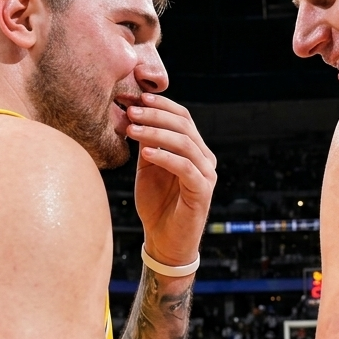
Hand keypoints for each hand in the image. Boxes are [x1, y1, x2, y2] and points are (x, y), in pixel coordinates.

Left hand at [127, 93, 216, 266]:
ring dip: (156, 133)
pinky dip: (165, 157)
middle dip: (156, 116)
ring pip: (185, 143)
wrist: (165, 241)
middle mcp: (205, 159)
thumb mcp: (147, 168)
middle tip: (131, 111)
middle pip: (184, 126)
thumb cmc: (156, 204)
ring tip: (132, 129)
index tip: (137, 97)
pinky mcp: (202, 192)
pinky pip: (185, 168)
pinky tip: (146, 153)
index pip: (182, 118)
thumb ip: (147, 144)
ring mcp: (206, 175)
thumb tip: (134, 115)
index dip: (162, 105)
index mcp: (194, 150)